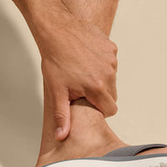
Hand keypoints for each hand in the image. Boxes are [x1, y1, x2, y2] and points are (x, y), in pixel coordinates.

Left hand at [40, 15, 117, 140]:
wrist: (55, 31)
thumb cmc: (54, 60)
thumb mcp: (57, 91)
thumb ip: (62, 115)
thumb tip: (62, 135)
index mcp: (97, 87)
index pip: (110, 109)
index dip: (99, 109)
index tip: (87, 102)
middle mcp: (109, 73)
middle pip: (112, 94)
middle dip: (99, 94)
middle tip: (81, 86)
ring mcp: (111, 58)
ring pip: (111, 78)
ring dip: (101, 77)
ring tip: (81, 70)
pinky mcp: (110, 47)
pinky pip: (111, 62)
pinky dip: (101, 62)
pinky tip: (85, 58)